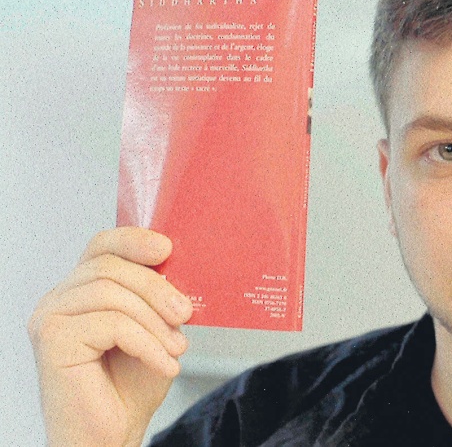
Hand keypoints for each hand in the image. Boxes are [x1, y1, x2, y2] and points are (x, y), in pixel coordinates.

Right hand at [28, 227, 192, 446]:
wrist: (111, 435)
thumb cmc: (130, 386)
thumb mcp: (154, 329)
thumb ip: (157, 297)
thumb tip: (179, 265)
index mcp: (82, 290)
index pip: (102, 245)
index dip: (134, 239)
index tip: (167, 248)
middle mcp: (59, 299)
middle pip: (111, 267)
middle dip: (157, 288)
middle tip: (185, 315)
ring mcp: (50, 318)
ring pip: (111, 294)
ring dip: (154, 321)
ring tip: (176, 348)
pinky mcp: (52, 341)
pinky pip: (111, 324)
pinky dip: (147, 344)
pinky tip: (165, 365)